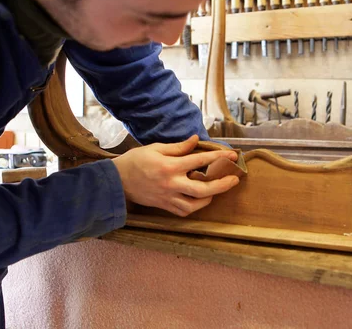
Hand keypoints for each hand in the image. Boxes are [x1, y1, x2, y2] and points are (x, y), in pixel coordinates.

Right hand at [112, 135, 239, 216]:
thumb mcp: (156, 148)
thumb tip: (196, 140)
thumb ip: (178, 147)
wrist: (117, 181)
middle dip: (222, 184)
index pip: (200, 161)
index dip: (219, 158)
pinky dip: (194, 207)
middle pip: (203, 189)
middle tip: (234, 179)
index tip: (232, 156)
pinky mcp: (164, 206)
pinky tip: (200, 200)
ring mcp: (168, 198)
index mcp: (170, 166)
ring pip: (195, 204)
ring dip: (210, 198)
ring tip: (217, 190)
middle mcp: (172, 184)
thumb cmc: (135, 161)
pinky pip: (184, 211)